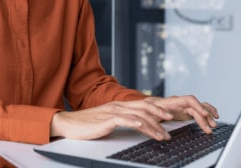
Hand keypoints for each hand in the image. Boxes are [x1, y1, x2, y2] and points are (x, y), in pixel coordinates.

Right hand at [50, 99, 174, 140]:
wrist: (68, 124)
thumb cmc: (87, 125)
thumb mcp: (108, 121)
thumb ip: (121, 120)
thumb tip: (136, 126)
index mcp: (120, 106)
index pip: (143, 105)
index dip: (158, 109)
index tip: (170, 117)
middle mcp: (118, 106)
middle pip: (145, 107)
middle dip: (160, 115)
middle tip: (172, 123)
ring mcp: (112, 112)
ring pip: (138, 116)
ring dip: (153, 126)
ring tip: (162, 135)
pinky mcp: (106, 120)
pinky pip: (124, 120)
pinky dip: (135, 123)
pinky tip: (143, 127)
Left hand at [145, 95, 218, 133]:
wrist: (146, 106)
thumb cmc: (148, 109)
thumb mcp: (151, 112)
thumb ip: (158, 114)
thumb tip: (167, 116)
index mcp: (173, 101)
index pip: (189, 100)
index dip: (198, 106)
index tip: (204, 114)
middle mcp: (181, 102)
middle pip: (197, 107)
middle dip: (204, 117)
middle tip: (210, 128)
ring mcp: (184, 106)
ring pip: (200, 109)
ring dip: (208, 116)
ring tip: (214, 125)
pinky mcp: (186, 111)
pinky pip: (199, 110)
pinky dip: (207, 112)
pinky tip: (214, 116)